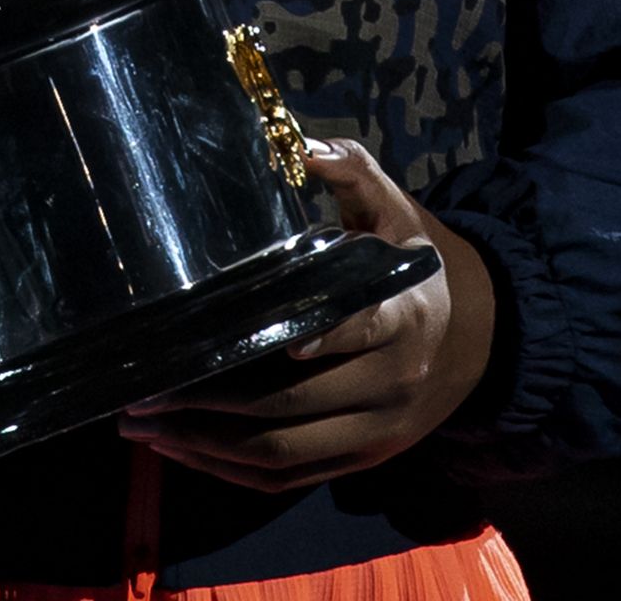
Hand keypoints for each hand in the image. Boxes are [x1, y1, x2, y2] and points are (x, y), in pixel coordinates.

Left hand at [117, 138, 497, 491]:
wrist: (480, 337)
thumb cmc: (416, 264)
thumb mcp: (398, 212)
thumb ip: (354, 174)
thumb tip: (302, 140)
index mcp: (404, 314)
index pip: (359, 327)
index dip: (319, 336)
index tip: (273, 338)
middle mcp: (392, 381)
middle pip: (294, 404)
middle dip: (209, 404)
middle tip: (141, 390)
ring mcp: (376, 431)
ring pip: (282, 454)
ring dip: (204, 447)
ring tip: (140, 426)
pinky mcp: (361, 461)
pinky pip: (289, 480)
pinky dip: (229, 472)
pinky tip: (180, 450)